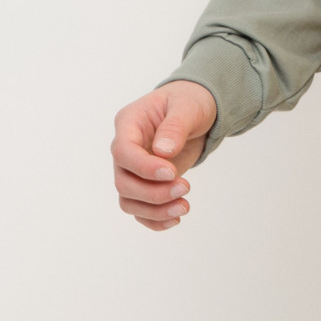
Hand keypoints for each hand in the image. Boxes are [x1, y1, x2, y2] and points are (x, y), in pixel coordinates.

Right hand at [111, 80, 217, 230]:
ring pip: (129, 200)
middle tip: (185, 187)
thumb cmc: (190, 101)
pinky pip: (140, 209)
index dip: (143, 167)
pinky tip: (175, 219)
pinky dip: (154, 219)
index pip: (123, 151)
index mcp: (129, 123)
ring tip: (184, 207)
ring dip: (155, 210)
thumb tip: (163, 151)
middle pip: (123, 181)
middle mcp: (126, 149)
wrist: (196, 111)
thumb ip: (175, 126)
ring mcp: (133, 169)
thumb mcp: (188, 106)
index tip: (171, 173)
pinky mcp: (145, 184)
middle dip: (153, 192)